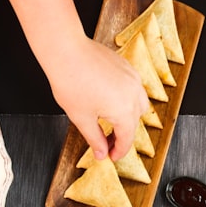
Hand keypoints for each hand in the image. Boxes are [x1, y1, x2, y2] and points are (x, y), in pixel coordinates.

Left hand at [45, 35, 148, 160]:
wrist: (66, 50)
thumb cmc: (70, 80)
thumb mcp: (81, 118)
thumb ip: (95, 139)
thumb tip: (101, 153)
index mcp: (124, 111)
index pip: (127, 139)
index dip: (118, 151)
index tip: (111, 156)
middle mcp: (133, 94)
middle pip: (134, 123)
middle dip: (121, 135)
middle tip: (106, 142)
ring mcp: (132, 79)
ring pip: (139, 105)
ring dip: (129, 117)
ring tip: (111, 122)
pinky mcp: (127, 68)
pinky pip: (134, 88)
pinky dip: (127, 99)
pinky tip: (111, 100)